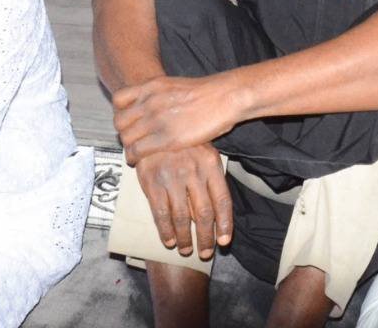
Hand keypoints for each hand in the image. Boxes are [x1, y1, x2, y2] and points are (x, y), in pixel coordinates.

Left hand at [113, 73, 247, 158]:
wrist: (224, 97)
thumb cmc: (207, 93)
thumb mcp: (175, 86)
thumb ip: (158, 95)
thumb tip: (149, 105)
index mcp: (151, 86)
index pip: (119, 99)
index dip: (121, 112)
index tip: (128, 120)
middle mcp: (149, 102)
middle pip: (119, 122)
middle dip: (124, 132)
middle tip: (131, 139)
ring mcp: (156, 120)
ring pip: (126, 138)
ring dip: (128, 147)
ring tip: (134, 152)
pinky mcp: (165, 139)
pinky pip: (137, 151)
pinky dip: (134, 158)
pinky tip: (138, 160)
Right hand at [132, 144, 233, 259]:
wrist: (154, 124)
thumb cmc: (184, 142)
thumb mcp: (205, 151)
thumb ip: (212, 178)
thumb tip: (216, 212)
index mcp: (211, 164)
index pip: (222, 200)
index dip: (225, 224)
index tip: (224, 242)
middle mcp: (193, 172)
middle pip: (204, 213)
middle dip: (205, 237)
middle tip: (205, 252)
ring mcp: (172, 178)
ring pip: (182, 217)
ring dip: (185, 238)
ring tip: (186, 250)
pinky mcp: (152, 182)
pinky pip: (161, 213)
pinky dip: (166, 230)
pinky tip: (169, 240)